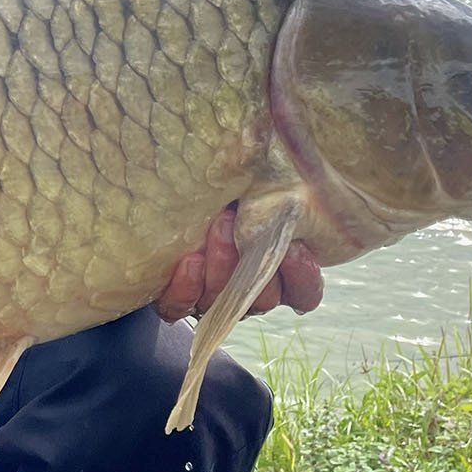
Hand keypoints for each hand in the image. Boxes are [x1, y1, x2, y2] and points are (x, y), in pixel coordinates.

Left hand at [156, 204, 322, 322]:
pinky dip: (187, 288)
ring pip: (225, 303)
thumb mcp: (253, 190)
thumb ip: (274, 193)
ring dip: (222, 267)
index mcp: (277, 273)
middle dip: (255, 262)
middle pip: (264, 299)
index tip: (295, 247)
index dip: (303, 276)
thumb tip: (289, 163)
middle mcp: (247, 293)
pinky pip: (181, 308)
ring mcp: (212, 301)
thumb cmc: (223, 194)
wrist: (169, 200)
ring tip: (217, 228)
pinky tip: (191, 262)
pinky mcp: (176, 302)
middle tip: (240, 221)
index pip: (303, 293)